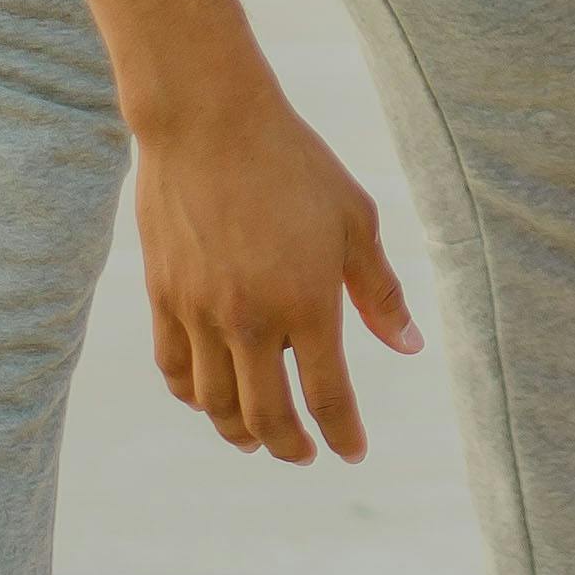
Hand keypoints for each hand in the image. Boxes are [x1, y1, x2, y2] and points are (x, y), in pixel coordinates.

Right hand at [135, 82, 423, 460]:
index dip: (342, 434)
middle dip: (291, 446)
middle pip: (268, 417)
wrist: (207, 120)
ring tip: (257, 438)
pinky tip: (210, 398)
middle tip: (304, 454)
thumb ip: (380, 291)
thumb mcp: (353, 220)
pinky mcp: (164, 297)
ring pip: (216, 404)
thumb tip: (410, 347)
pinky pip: (174, 369)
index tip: (353, 452)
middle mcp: (250, 320)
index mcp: (307, 303)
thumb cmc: (292, 163)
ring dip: (240, 432)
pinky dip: (193, 396)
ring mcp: (200, 312)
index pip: (328, 395)